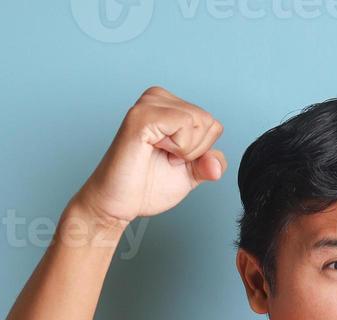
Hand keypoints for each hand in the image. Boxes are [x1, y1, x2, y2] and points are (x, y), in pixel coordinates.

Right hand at [70, 86, 227, 227]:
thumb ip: (209, 164)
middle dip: (194, 151)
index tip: (172, 159)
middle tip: (164, 159)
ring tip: (158, 155)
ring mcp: (149, 104)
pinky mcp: (142, 116)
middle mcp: (158, 99)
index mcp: (169, 107)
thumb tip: (216, 164)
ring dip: (185, 150)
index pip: (213, 124)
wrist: (120, 203)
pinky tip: (154, 150)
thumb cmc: (146, 186)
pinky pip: (185, 123)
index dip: (200, 151)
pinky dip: (178, 147)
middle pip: (208, 121)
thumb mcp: (190, 173)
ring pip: (199, 121)